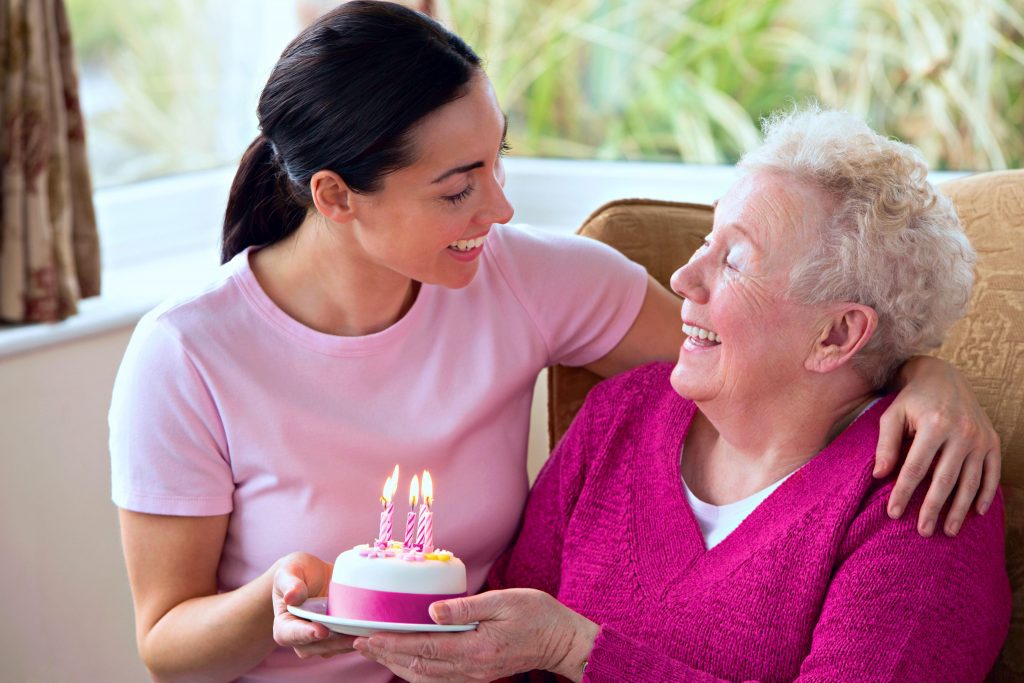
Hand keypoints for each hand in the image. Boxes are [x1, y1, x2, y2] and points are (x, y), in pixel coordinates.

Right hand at [272, 552, 355, 657]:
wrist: (315, 574)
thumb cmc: (297, 571)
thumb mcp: (290, 570)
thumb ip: (290, 583)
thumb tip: (291, 596)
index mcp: (284, 625)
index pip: (290, 634)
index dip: (305, 635)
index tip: (322, 631)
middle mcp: (300, 637)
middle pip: (314, 647)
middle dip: (333, 644)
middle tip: (352, 637)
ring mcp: (319, 639)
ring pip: (332, 649)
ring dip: (347, 644)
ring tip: (365, 635)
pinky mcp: (336, 637)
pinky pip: (345, 644)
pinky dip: (356, 639)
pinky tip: (370, 631)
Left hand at [353, 588, 598, 681]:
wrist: (562, 640)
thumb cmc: (537, 614)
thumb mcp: (505, 600)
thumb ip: (467, 607)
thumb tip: (431, 610)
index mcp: (476, 647)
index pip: (424, 647)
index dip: (393, 643)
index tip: (369, 636)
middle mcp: (471, 667)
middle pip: (419, 665)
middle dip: (387, 654)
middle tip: (360, 643)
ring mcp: (474, 674)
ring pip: (426, 676)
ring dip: (398, 664)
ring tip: (376, 651)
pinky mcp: (478, 673)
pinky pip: (439, 678)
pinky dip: (417, 671)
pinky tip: (406, 661)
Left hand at [875, 356, 1000, 537]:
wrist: (944, 377)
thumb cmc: (912, 400)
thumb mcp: (892, 415)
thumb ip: (886, 444)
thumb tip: (880, 475)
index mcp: (934, 425)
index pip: (915, 468)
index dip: (904, 493)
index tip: (893, 513)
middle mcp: (961, 432)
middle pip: (945, 480)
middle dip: (933, 509)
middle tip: (923, 532)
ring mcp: (980, 438)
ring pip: (970, 482)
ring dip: (959, 509)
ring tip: (948, 530)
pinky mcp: (992, 441)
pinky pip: (991, 473)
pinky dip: (985, 494)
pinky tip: (976, 512)